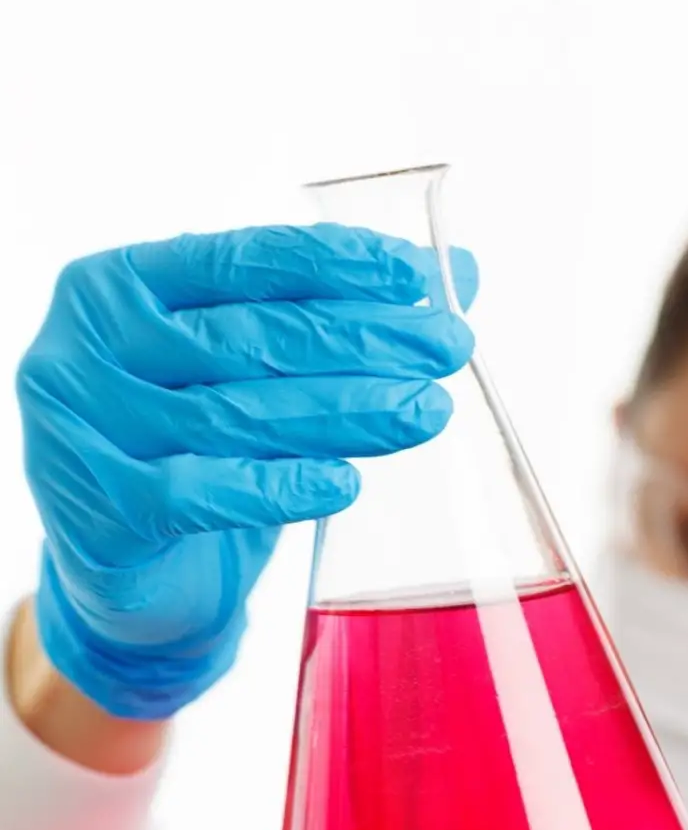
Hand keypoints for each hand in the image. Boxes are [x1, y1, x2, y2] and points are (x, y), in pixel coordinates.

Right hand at [17, 224, 475, 718]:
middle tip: (447, 346)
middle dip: (363, 341)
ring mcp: (89, 434)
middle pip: (249, 339)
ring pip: (239, 416)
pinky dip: (280, 489)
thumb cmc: (187, 450)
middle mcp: (90, 352)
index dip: (335, 264)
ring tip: (425, 410)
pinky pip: (206, 496)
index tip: (419, 276)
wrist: (116, 568)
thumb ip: (326, 319)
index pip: (240, 261)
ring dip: (345, 412)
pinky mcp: (105, 516)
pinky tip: (345, 483)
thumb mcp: (241, 375)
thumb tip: (456, 273)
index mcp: (117, 287)